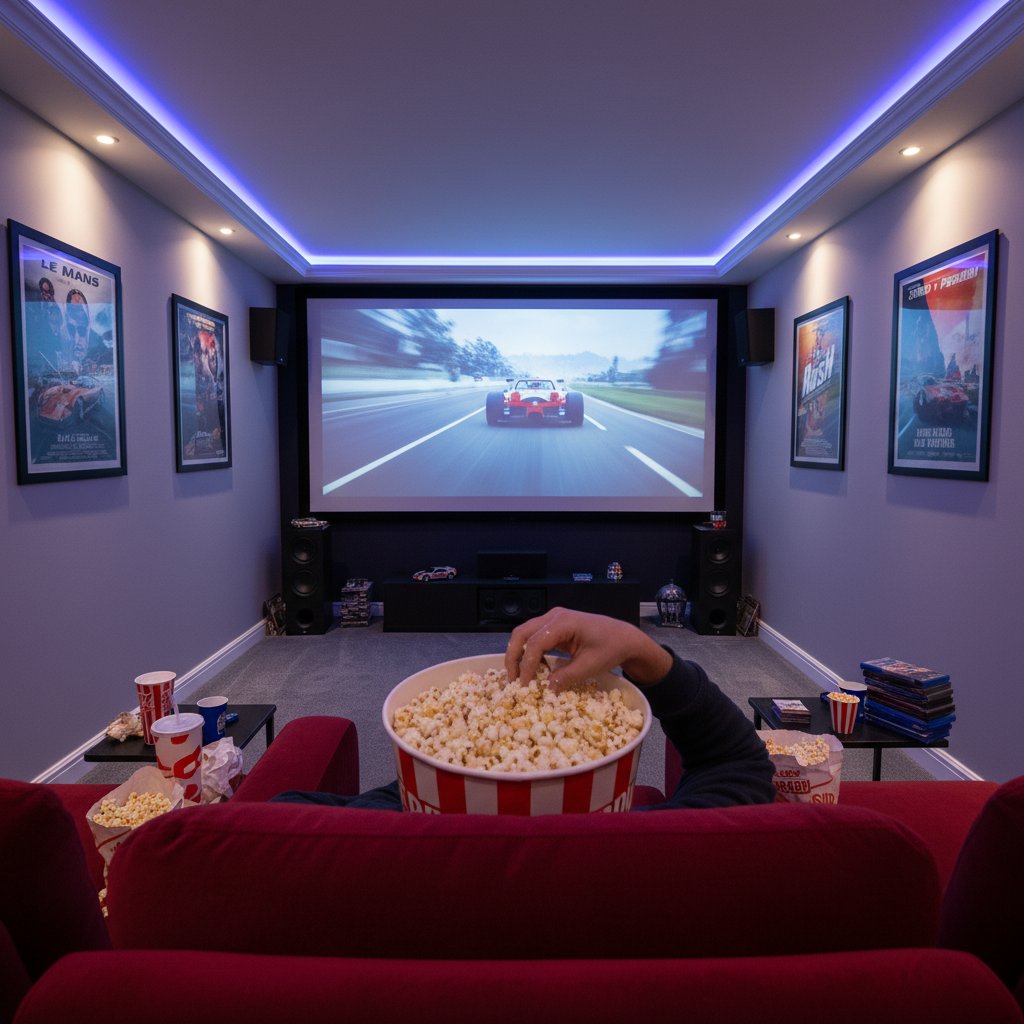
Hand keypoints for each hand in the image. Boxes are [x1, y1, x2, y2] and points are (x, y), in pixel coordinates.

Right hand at [505, 607, 672, 689]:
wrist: (624, 637)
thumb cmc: (611, 648)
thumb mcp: (590, 666)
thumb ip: (566, 677)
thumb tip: (545, 689)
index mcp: (564, 622)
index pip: (535, 642)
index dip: (527, 665)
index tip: (525, 686)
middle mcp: (554, 616)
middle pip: (522, 633)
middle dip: (514, 656)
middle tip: (512, 680)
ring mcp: (553, 619)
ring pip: (525, 633)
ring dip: (519, 654)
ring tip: (520, 677)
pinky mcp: (555, 626)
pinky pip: (535, 636)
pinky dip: (529, 652)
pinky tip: (534, 669)